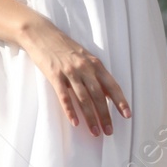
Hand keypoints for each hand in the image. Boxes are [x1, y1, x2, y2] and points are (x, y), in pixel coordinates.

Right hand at [18, 17, 130, 136]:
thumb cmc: (63, 46)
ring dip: (90, 118)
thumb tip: (106, 93)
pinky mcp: (54, 75)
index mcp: (94, 63)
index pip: (111, 85)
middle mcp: (84, 68)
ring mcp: (69, 71)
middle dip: (105, 115)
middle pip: (98, 96)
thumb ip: (95, 73)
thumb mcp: (83, 56)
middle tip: (109, 131)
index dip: (120, 101)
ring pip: (83, 99)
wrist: (41, 34)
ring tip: (95, 132)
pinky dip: (70, 110)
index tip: (126, 115)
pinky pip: (64, 96)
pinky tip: (75, 122)